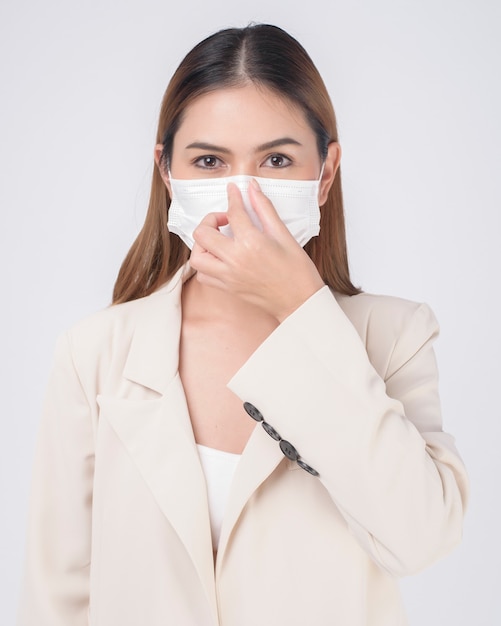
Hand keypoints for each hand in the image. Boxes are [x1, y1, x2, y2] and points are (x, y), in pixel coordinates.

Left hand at [189, 178, 324, 321]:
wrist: (300, 301)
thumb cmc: (297, 270)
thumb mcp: (283, 234)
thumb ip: (264, 209)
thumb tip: (252, 188)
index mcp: (252, 243)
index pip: (233, 212)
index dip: (233, 197)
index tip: (233, 191)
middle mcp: (235, 260)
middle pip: (203, 233)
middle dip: (210, 220)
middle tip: (225, 220)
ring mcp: (228, 276)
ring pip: (197, 256)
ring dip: (202, 244)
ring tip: (217, 239)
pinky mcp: (227, 288)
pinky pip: (203, 275)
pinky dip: (206, 263)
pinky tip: (220, 257)